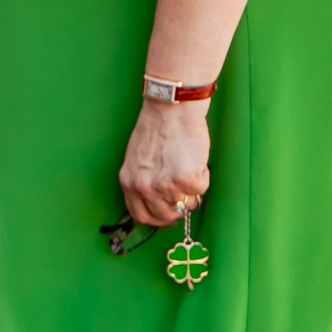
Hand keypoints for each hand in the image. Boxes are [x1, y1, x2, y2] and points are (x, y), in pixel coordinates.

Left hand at [120, 98, 210, 227]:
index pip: (141, 215)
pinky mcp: (186, 178)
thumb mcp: (137, 160)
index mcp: (129, 183)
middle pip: (165, 215)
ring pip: (187, 202)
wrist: (170, 111)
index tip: (168, 216)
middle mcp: (144, 188)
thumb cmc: (155, 130)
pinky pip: (201, 189)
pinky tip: (196, 160)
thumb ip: (143, 181)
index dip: (157, 219)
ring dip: (192, 188)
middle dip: (179, 209)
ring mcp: (165, 185)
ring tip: (188, 166)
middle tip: (187, 196)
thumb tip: (158, 200)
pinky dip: (203, 176)